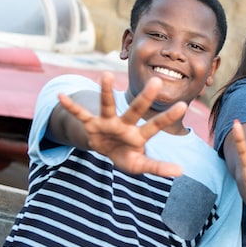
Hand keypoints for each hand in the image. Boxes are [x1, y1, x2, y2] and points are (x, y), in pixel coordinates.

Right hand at [58, 72, 185, 177]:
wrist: (106, 150)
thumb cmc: (127, 156)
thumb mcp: (140, 165)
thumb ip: (158, 167)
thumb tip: (181, 171)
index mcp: (139, 135)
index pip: (155, 126)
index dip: (167, 117)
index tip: (183, 105)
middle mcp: (125, 124)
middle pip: (136, 109)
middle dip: (145, 98)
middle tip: (158, 81)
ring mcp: (108, 122)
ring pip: (107, 105)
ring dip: (106, 91)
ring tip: (106, 75)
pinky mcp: (92, 124)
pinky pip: (81, 114)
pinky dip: (71, 107)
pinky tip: (61, 96)